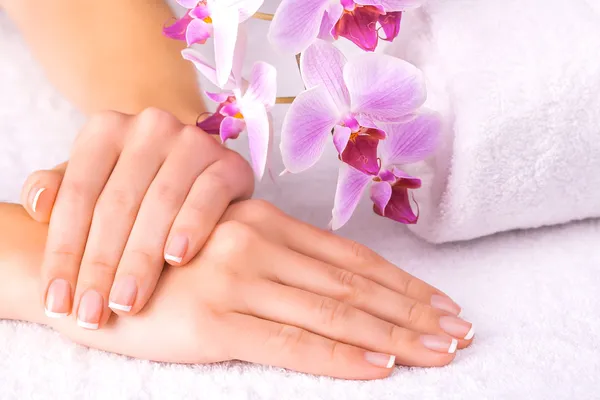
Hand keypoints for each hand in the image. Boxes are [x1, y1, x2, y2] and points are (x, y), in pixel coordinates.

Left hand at [21, 108, 253, 328]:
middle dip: (102, 265)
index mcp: (105, 129)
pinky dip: (192, 226)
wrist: (190, 162)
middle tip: (93, 313)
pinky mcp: (230, 164)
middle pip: (118, 203)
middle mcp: (150, 128)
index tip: (58, 301)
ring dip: (141, 258)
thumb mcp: (90, 180)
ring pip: (161, 204)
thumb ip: (57, 190)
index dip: (63, 251)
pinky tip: (177, 259)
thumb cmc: (132, 180)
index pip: (78, 194)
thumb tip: (38, 206)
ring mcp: (193, 143)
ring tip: (127, 301)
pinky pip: (209, 196)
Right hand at [50, 200, 472, 379]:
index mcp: (267, 223)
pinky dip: (341, 356)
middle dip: (414, 311)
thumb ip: (281, 257)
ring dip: (394, 334)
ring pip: (336, 312)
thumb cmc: (166, 259)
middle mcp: (260, 243)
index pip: (353, 258)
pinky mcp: (216, 320)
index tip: (442, 305)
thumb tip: (341, 282)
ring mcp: (239, 279)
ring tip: (439, 351)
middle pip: (356, 284)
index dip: (402, 284)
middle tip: (459, 332)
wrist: (93, 268)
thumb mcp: (228, 245)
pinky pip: (293, 341)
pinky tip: (379, 366)